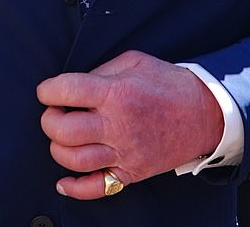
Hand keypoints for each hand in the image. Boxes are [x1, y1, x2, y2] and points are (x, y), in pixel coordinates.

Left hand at [36, 49, 223, 199]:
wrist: (204, 113)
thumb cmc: (168, 84)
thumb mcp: (134, 61)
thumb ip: (101, 71)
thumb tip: (74, 85)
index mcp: (116, 92)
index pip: (66, 91)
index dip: (48, 90)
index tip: (46, 90)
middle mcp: (117, 125)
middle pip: (63, 130)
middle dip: (49, 120)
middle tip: (54, 113)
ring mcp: (124, 152)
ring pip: (74, 159)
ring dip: (57, 148)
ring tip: (62, 136)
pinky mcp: (131, 172)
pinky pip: (96, 188)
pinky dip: (73, 187)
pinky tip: (63, 179)